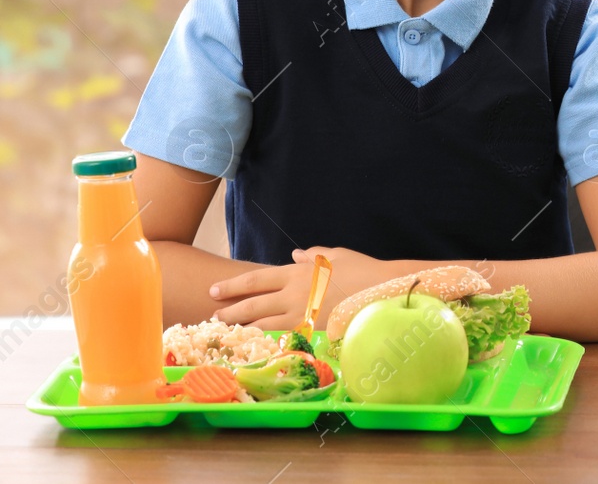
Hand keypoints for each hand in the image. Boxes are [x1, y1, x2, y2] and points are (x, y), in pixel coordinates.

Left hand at [209, 247, 404, 328]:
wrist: (382, 291)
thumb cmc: (362, 269)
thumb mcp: (336, 255)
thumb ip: (313, 255)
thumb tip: (296, 255)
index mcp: (296, 273)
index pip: (255, 280)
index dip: (233, 285)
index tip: (214, 290)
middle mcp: (293, 295)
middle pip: (253, 305)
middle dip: (231, 311)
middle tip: (213, 316)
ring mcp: (301, 317)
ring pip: (264, 326)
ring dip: (244, 330)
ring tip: (230, 333)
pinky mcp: (312, 333)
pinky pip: (284, 338)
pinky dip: (268, 341)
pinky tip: (258, 345)